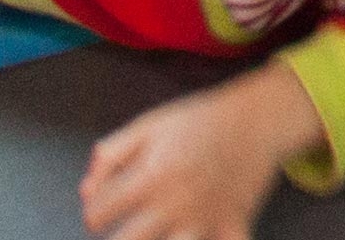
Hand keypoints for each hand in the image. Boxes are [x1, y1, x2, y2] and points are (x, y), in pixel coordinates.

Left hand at [79, 68, 321, 239]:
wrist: (258, 117)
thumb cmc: (199, 120)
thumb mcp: (148, 125)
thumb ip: (109, 155)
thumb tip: (86, 193)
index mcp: (150, 175)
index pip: (97, 213)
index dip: (93, 211)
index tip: (103, 210)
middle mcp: (175, 202)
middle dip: (117, 239)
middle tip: (127, 229)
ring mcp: (205, 218)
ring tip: (154, 233)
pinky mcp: (233, 225)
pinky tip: (202, 236)